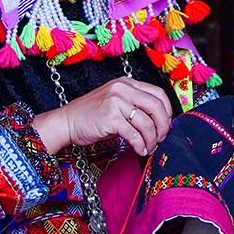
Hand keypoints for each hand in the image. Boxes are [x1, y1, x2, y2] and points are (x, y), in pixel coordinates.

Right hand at [32, 78, 173, 156]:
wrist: (66, 121)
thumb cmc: (91, 115)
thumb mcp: (115, 103)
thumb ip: (135, 107)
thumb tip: (158, 123)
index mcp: (126, 83)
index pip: (158, 93)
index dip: (167, 111)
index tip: (165, 124)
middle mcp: (123, 89)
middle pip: (157, 107)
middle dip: (163, 126)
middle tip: (161, 138)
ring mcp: (116, 102)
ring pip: (147, 122)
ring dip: (152, 139)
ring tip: (149, 147)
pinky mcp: (110, 117)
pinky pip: (134, 134)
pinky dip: (141, 145)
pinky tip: (140, 150)